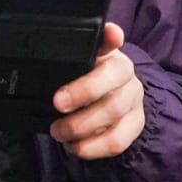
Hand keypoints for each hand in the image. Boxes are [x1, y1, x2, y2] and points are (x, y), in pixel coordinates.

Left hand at [49, 22, 143, 159]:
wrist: (107, 98)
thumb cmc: (83, 79)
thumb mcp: (72, 66)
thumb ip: (66, 57)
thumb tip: (46, 48)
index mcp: (109, 52)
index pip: (112, 40)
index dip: (112, 36)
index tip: (112, 34)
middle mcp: (126, 73)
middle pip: (112, 78)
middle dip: (81, 94)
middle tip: (56, 104)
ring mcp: (134, 99)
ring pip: (114, 112)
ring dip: (81, 126)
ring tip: (58, 131)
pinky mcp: (136, 124)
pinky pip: (117, 140)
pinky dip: (92, 147)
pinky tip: (76, 146)